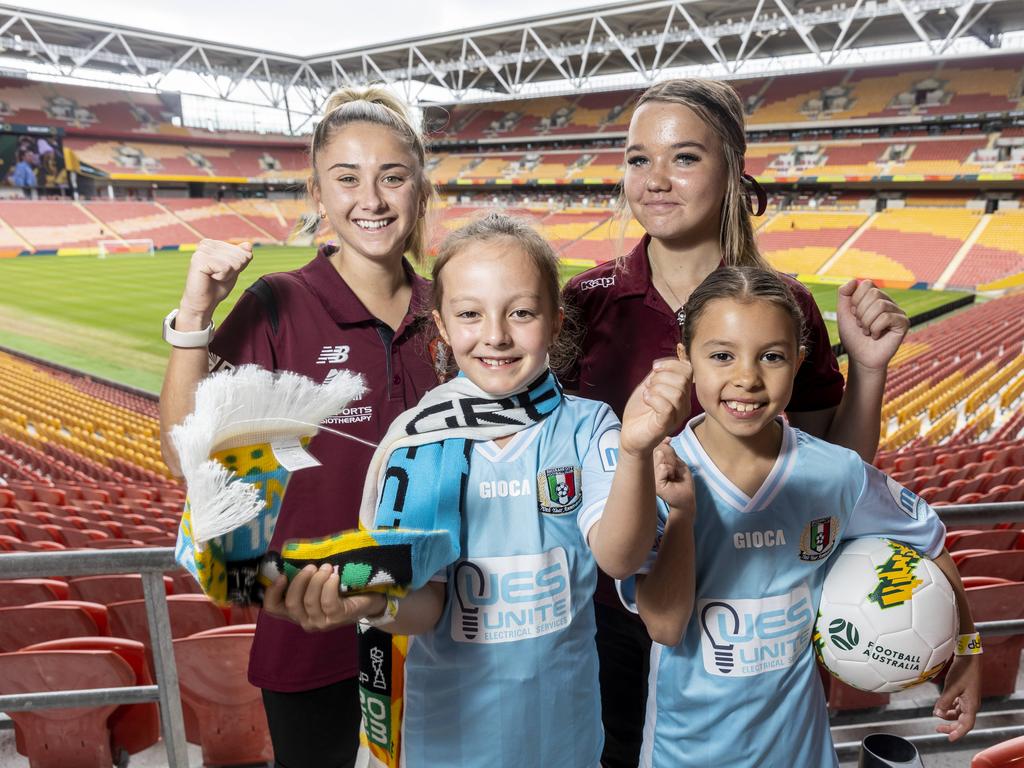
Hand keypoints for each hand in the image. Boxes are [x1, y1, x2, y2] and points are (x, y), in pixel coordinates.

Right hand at [177, 239, 253, 326]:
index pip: (244, 252)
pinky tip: (210, 277)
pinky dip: (222, 277)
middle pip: (240, 256)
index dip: (239, 267)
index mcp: (215, 244)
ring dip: (228, 274)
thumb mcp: (234, 270)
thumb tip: (248, 244)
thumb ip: (241, 256)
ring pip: (234, 262)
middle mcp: (207, 244)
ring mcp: (202, 250)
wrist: (204, 302)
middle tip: (219, 276)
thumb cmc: (217, 286)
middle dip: (234, 270)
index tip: (224, 272)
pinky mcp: (199, 259)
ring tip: (214, 277)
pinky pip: (225, 268)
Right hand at [261, 564, 386, 632]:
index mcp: (296, 611)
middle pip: (291, 602)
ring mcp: (320, 623)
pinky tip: (335, 577)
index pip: (272, 607)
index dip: (272, 591)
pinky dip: (329, 585)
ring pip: (309, 600)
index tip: (283, 574)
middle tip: (313, 566)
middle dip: (300, 580)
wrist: (368, 599)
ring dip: (317, 579)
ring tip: (327, 567)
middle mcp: (305, 621)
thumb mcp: (317, 583)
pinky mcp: (336, 619)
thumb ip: (303, 577)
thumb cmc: (339, 589)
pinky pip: (327, 601)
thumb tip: (288, 557)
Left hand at [620, 344, 691, 455]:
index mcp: (681, 392)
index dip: (671, 364)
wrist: (630, 433)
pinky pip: (667, 407)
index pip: (688, 370)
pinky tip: (646, 400)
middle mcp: (683, 404)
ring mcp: (677, 416)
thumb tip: (665, 363)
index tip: (654, 368)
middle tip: (649, 386)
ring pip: (676, 393)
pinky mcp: (666, 425)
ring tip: (647, 395)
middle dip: (661, 377)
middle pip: (682, 380)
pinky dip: (653, 399)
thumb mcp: (649, 386)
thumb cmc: (640, 411)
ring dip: (656, 389)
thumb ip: (658, 374)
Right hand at [654, 438, 694, 519]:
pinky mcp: (655, 483)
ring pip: (659, 456)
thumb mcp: (678, 462)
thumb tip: (666, 438)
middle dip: (671, 457)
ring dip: (672, 465)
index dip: (666, 448)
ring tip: (673, 475)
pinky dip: (671, 471)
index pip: (657, 447)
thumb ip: (670, 451)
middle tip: (675, 470)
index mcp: (654, 464)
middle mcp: (650, 469)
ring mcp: (651, 476)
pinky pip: (662, 467)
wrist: (686, 498)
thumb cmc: (683, 481)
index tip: (672, 455)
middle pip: (658, 450)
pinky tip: (672, 479)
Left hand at [837, 279, 908, 371]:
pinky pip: (887, 317)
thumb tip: (854, 280)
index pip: (866, 284)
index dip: (855, 301)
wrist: (860, 358)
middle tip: (861, 325)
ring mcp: (897, 311)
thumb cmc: (853, 336)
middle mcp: (888, 301)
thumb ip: (844, 294)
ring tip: (867, 332)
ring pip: (880, 305)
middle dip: (861, 312)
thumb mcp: (843, 313)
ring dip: (867, 322)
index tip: (854, 315)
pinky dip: (876, 328)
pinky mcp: (904, 323)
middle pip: (873, 293)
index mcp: (875, 297)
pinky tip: (876, 336)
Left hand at [933, 654, 980, 741]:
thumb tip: (938, 714)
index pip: (966, 725)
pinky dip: (949, 708)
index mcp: (971, 705)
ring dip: (948, 717)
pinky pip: (957, 706)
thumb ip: (945, 701)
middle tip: (937, 729)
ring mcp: (968, 699)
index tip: (949, 738)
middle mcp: (971, 704)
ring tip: (937, 716)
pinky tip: (941, 707)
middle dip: (950, 727)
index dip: (958, 733)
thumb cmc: (963, 671)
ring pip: (958, 714)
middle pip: (962, 721)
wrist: (969, 657)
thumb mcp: (952, 687)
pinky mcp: (964, 693)